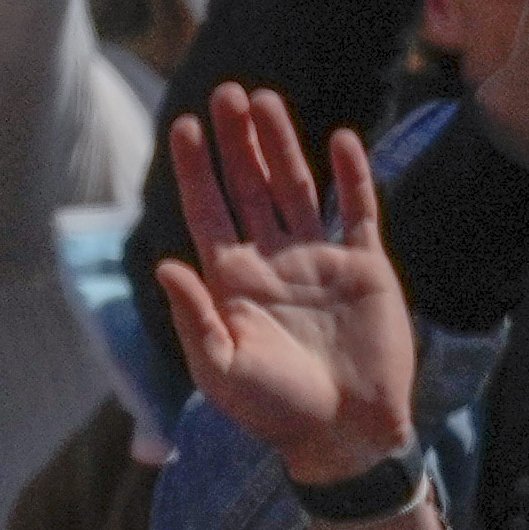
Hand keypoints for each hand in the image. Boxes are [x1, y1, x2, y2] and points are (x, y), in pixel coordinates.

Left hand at [154, 84, 414, 486]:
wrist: (347, 435)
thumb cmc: (277, 412)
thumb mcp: (223, 370)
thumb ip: (195, 318)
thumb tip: (163, 265)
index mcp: (234, 282)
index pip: (209, 211)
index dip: (195, 170)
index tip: (183, 125)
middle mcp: (273, 261)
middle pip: (250, 186)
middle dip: (237, 141)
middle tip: (226, 94)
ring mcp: (320, 260)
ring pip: (296, 186)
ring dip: (281, 144)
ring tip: (265, 99)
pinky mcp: (364, 266)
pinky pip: (357, 208)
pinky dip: (350, 174)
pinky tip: (340, 140)